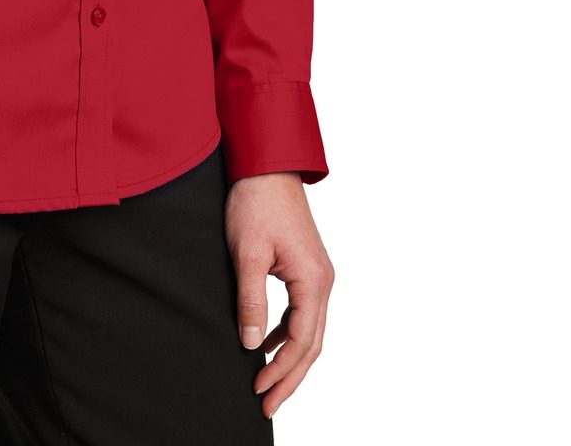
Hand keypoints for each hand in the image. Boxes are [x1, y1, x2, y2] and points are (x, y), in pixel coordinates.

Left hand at [224, 172, 333, 419]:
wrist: (266, 164)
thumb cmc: (255, 201)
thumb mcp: (247, 252)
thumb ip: (251, 300)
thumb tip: (252, 345)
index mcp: (313, 280)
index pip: (302, 342)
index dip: (281, 371)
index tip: (258, 391)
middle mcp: (323, 281)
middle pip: (312, 344)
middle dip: (290, 377)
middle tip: (266, 405)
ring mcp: (317, 275)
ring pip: (309, 331)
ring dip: (289, 359)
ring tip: (266, 383)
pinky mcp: (307, 268)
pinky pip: (302, 312)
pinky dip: (287, 334)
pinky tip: (267, 344)